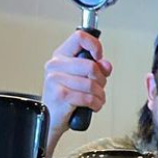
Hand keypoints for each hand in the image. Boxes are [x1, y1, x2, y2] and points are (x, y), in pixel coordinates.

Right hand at [42, 30, 112, 156]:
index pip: (79, 38)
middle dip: (101, 80)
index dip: (95, 46)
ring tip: (95, 99)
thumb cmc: (66, 98)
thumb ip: (96, 68)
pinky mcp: (60, 95)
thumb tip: (106, 64)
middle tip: (98, 87)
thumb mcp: (82, 78)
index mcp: (60, 56)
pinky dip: (96, 104)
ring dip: (100, 95)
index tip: (99, 57)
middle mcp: (55, 66)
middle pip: (90, 65)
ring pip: (91, 83)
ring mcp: (55, 80)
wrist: (52, 119)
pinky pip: (88, 97)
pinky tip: (92, 106)